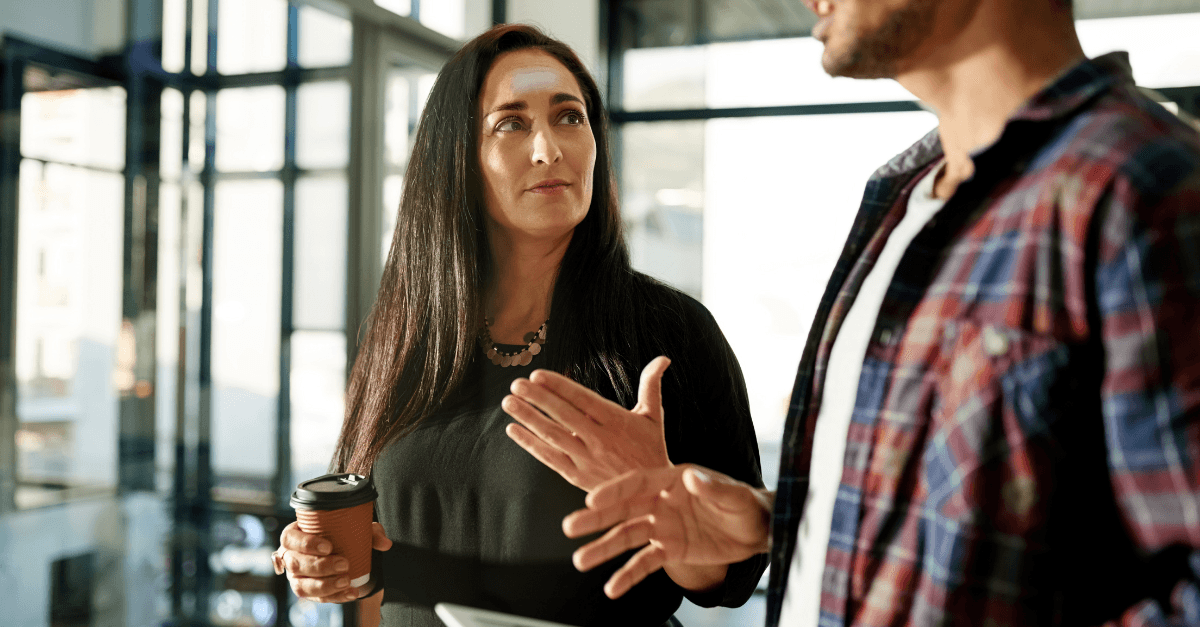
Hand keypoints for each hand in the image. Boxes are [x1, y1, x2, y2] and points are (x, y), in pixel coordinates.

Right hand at [272, 521, 392, 602]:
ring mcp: (296, 577)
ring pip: (302, 586)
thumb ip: (371, 533)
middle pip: (296, 564)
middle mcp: (291, 556)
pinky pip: (317, 598)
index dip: (306, 543)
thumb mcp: (356, 528)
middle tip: (344, 564)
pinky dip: (336, 597)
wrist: (343, 553)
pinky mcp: (307, 592)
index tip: (328, 546)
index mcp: (295, 535)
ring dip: (325, 586)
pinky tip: (351, 593)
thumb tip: (385, 544)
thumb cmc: (342, 535)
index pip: (290, 539)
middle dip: (320, 567)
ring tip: (346, 581)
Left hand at [502, 356, 673, 491]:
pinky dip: (530, 444)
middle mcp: (599, 439)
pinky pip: (549, 458)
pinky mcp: (577, 476)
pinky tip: (514, 430)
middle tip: (516, 384)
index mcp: (616, 421)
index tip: (537, 375)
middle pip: (563, 415)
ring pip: (552, 435)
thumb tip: (663, 358)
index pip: (582, 399)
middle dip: (537, 398)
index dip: (559, 386)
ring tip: (509, 402)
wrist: (651, 495)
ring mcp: (586, 459)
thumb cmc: (652, 450)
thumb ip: (652, 385)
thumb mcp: (654, 416)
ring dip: (528, 418)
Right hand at [563, 464, 772, 598]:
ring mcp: (663, 526)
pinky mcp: (670, 550)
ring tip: (580, 560)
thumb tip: (691, 478)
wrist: (758, 529)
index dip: (615, 491)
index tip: (592, 500)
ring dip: (604, 549)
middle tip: (570, 527)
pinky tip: (612, 588)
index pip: (637, 484)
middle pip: (623, 510)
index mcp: (672, 480)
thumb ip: (712, 486)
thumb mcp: (732, 494)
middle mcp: (661, 502)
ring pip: (627, 538)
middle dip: (596, 519)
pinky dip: (628, 575)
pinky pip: (645, 563)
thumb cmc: (745, 504)